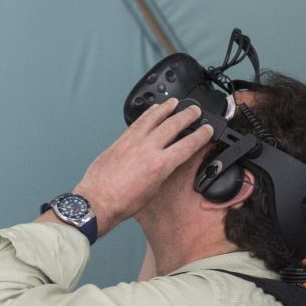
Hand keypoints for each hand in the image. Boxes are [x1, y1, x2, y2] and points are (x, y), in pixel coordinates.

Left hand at [72, 99, 214, 234]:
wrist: (96, 201)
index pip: (187, 145)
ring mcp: (132, 142)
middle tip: (195, 110)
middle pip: (172, 125)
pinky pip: (137, 122)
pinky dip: (147, 114)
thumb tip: (168, 161)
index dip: (201, 135)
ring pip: (153, 118)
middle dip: (187, 116)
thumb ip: (163, 171)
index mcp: (160, 164)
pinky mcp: (120, 140)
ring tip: (175, 102)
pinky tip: (152, 110)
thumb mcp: (153, 190)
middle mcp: (147, 149)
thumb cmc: (123, 202)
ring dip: (166, 108)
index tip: (208, 129)